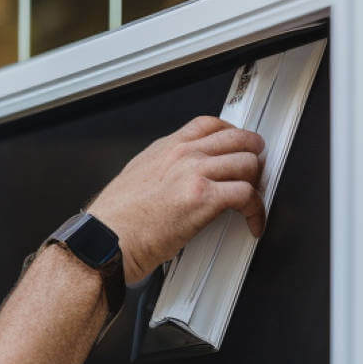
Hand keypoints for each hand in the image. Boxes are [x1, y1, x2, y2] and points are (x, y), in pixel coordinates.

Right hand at [84, 115, 264, 285]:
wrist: (106, 239)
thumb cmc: (115, 221)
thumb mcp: (136, 178)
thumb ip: (162, 170)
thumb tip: (179, 177)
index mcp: (165, 148)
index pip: (209, 124)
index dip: (233, 133)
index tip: (239, 146)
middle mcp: (182, 155)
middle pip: (237, 138)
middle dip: (253, 155)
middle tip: (256, 171)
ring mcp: (195, 173)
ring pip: (247, 163)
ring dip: (256, 183)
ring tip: (253, 200)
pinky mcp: (204, 198)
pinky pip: (247, 195)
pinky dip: (256, 210)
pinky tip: (252, 221)